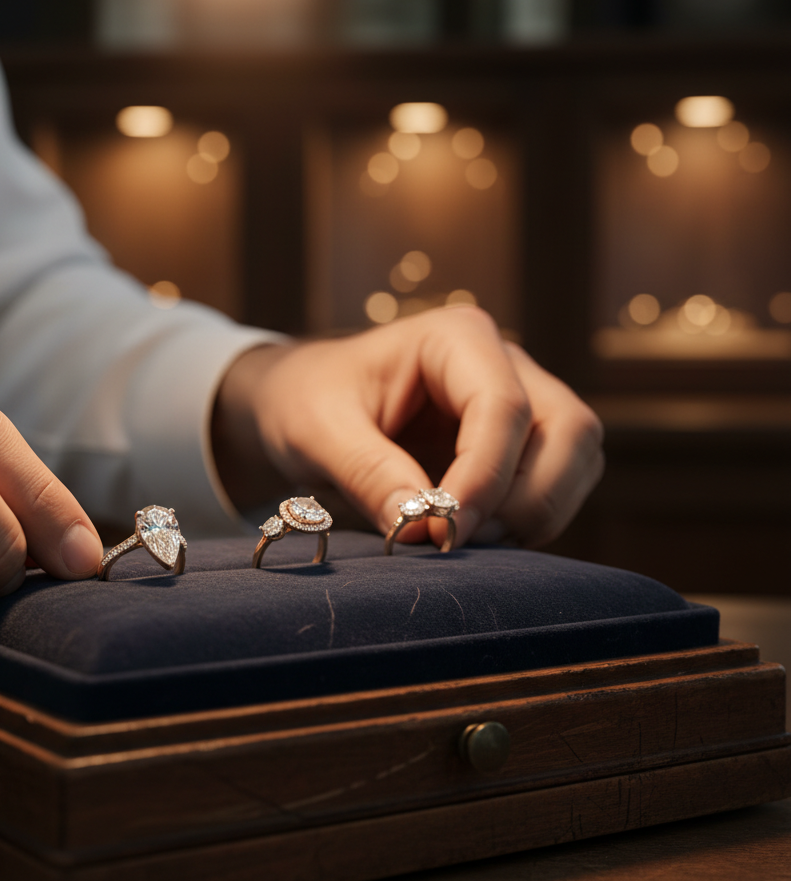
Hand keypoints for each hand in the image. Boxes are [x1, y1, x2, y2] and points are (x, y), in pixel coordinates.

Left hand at [213, 306, 603, 548]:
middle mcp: (502, 361)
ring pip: (577, 457)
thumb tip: (424, 526)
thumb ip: (367, 472)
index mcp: (455, 338)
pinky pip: (559, 482)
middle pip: (567, 429)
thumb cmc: (307, 400)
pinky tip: (475, 537)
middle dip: (527, 498)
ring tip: (462, 543)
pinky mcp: (520, 442)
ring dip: (536, 512)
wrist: (303, 401)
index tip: (444, 534)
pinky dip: (531, 519)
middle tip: (459, 543)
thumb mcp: (317, 432)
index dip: (485, 477)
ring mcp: (521, 399)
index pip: (503, 406)